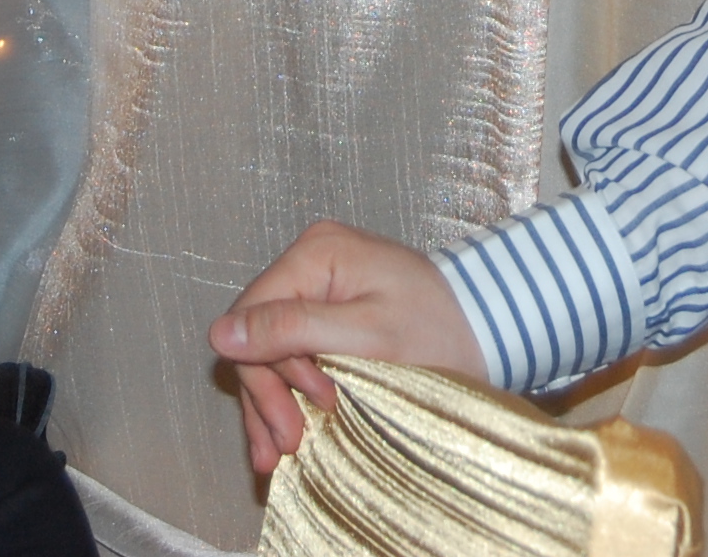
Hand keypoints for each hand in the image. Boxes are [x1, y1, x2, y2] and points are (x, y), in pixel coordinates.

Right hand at [209, 219, 483, 473]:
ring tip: (280, 455)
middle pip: (259, 336)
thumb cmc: (438, 327)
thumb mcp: (365, 334)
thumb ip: (293, 330)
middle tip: (289, 445)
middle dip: (271, 395)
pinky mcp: (328, 311)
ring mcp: (318, 285)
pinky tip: (285, 434)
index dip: (263, 374)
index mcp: (316, 252)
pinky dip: (290, 394)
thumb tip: (219, 335)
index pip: (254, 315)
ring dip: (274, 403)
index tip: (293, 421)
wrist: (488, 326)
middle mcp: (310, 260)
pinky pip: (293, 352)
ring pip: (271, 351)